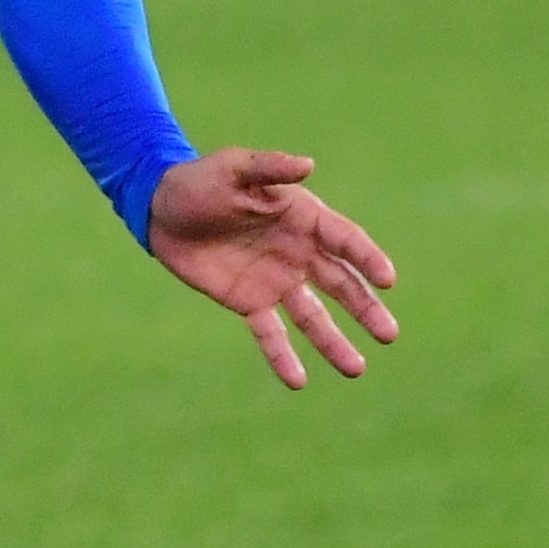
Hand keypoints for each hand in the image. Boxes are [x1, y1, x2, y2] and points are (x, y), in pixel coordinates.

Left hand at [147, 148, 397, 389]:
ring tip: (356, 369)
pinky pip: (270, 333)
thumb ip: (269, 168)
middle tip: (389, 335)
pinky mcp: (249, 302)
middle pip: (341, 285)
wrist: (160, 208)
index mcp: (303, 218)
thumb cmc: (201, 181)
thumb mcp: (234, 168)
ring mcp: (276, 281)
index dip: (366, 258)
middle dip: (365, 309)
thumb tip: (307, 165)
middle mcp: (298, 253)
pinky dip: (282, 356)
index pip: (344, 240)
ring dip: (334, 342)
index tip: (386, 280)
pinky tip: (298, 382)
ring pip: (313, 316)